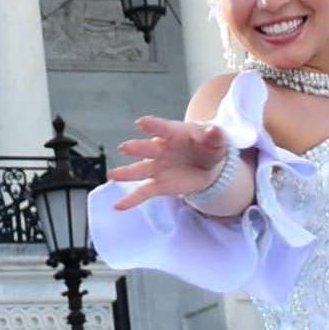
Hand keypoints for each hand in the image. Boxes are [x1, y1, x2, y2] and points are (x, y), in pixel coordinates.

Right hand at [106, 116, 231, 209]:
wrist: (207, 164)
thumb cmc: (208, 146)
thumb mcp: (217, 141)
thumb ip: (215, 137)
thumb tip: (215, 131)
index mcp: (174, 134)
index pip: (163, 128)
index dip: (153, 126)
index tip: (141, 123)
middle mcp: (161, 149)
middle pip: (148, 148)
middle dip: (137, 148)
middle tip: (125, 148)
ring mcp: (157, 167)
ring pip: (139, 170)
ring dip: (126, 173)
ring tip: (112, 176)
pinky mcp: (158, 184)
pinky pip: (143, 192)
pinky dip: (131, 200)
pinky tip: (118, 206)